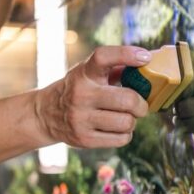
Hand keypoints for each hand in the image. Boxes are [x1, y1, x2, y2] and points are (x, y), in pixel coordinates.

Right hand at [35, 46, 151, 148]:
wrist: (45, 115)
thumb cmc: (77, 90)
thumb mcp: (88, 73)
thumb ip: (115, 68)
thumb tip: (148, 63)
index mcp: (85, 73)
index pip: (104, 57)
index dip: (127, 54)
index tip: (145, 57)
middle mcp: (82, 94)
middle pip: (127, 99)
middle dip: (141, 104)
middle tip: (140, 106)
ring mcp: (81, 118)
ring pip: (126, 122)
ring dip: (132, 121)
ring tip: (124, 117)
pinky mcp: (84, 139)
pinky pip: (121, 139)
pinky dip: (125, 134)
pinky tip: (116, 129)